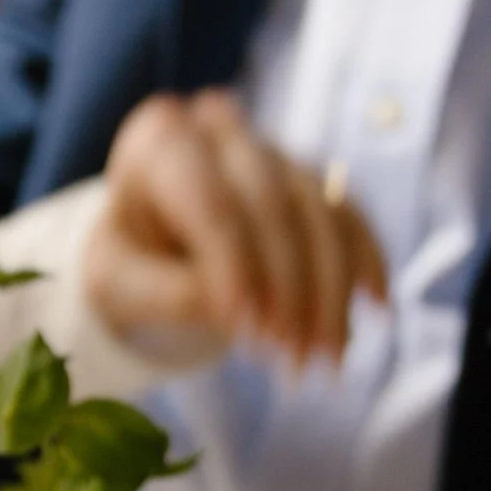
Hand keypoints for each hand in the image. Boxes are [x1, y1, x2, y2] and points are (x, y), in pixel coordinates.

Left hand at [83, 90, 386, 366]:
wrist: (148, 245)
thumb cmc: (125, 260)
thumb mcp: (116, 281)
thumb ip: (167, 292)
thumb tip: (237, 312)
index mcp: (159, 143)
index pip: (210, 204)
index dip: (237, 268)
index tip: (251, 330)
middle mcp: (221, 132)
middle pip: (273, 206)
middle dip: (288, 290)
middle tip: (293, 358)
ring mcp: (272, 150)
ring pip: (319, 213)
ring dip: (330, 291)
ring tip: (325, 358)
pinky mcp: (310, 177)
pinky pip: (348, 215)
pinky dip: (364, 263)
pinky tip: (374, 308)